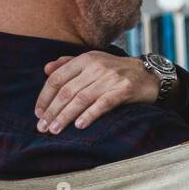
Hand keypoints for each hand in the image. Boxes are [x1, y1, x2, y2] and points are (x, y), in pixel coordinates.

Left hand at [35, 52, 159, 132]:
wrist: (150, 75)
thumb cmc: (117, 71)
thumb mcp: (94, 61)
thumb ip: (70, 64)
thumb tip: (46, 69)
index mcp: (86, 59)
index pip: (57, 78)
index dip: (45, 97)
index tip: (38, 113)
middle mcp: (96, 66)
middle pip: (67, 91)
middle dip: (52, 111)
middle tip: (42, 127)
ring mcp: (110, 78)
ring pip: (81, 99)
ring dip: (65, 116)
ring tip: (55, 130)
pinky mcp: (124, 90)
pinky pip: (102, 104)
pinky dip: (89, 115)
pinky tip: (79, 125)